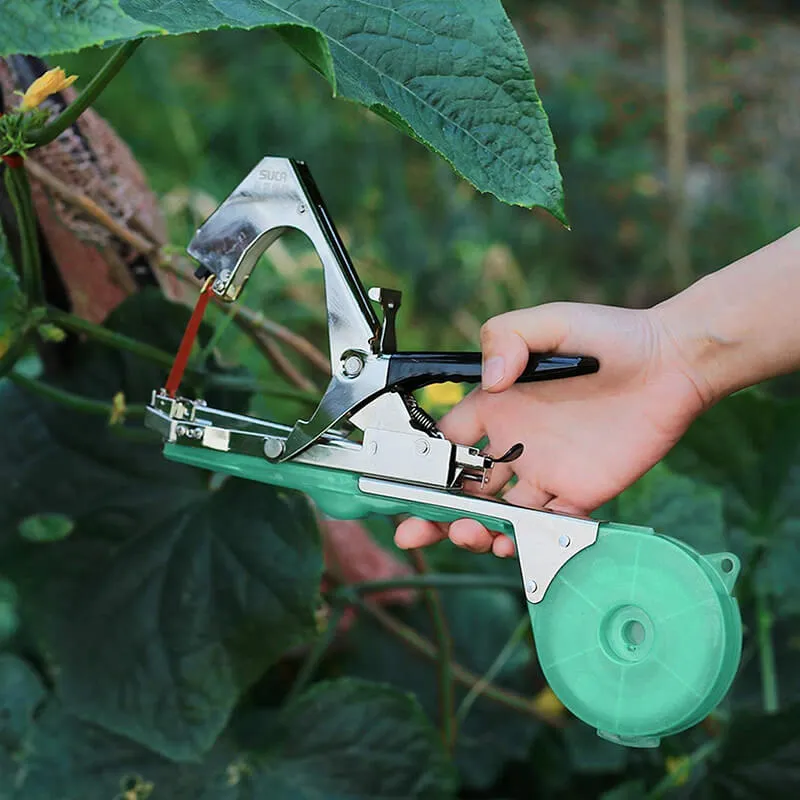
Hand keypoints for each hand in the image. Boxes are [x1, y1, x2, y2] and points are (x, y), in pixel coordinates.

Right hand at [394, 302, 709, 556]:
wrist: (673, 363)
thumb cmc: (609, 335)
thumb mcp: (549, 320)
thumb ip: (506, 337)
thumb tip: (491, 382)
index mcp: (497, 406)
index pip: (445, 441)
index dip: (422, 463)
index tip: (404, 483)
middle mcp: (515, 443)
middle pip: (461, 487)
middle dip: (434, 511)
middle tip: (416, 532)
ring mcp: (546, 471)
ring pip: (498, 513)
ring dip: (476, 529)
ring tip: (472, 535)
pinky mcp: (581, 492)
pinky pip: (548, 526)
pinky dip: (527, 540)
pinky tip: (512, 542)